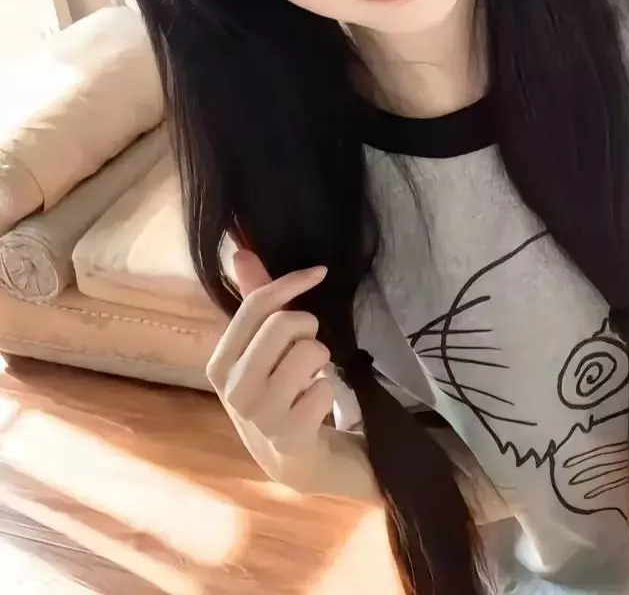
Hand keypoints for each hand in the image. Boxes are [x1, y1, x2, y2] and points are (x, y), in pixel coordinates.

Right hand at [206, 251, 335, 481]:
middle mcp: (233, 388)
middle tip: (307, 346)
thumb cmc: (275, 391)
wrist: (291, 459)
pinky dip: (328, 391)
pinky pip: (326, 386)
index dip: (292, 282)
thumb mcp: (260, 348)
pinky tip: (315, 406)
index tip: (320, 272)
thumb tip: (241, 251)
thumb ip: (255, 300)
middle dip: (309, 327)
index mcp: (219, 363)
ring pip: (310, 351)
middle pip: (285, 323)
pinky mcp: (290, 434)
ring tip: (310, 378)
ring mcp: (260, 414)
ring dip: (321, 359)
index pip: (255, 305)